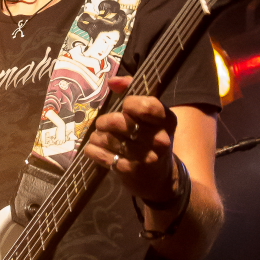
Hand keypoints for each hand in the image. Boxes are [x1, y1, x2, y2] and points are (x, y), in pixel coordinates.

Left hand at [85, 76, 177, 201]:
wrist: (161, 178)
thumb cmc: (151, 138)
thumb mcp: (152, 115)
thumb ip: (133, 91)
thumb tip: (113, 81)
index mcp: (167, 120)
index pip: (142, 105)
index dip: (128, 104)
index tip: (125, 108)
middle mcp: (159, 139)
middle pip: (119, 121)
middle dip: (105, 121)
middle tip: (103, 124)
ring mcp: (144, 157)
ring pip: (106, 137)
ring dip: (97, 136)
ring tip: (100, 137)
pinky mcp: (129, 171)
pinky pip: (99, 153)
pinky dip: (93, 149)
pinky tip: (96, 148)